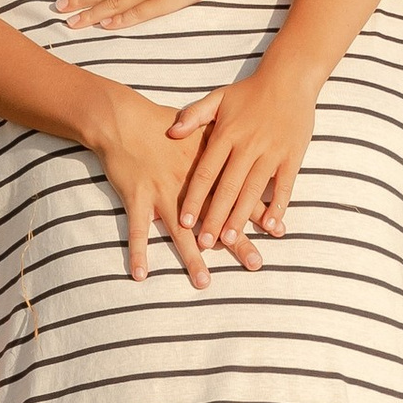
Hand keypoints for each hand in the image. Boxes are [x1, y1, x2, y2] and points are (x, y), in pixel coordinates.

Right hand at [79, 78, 260, 287]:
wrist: (123, 119)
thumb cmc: (160, 123)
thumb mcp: (196, 126)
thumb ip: (220, 140)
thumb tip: (246, 148)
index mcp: (205, 167)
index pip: (239, 192)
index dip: (259, 213)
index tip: (279, 230)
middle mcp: (187, 184)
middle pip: (216, 218)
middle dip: (237, 243)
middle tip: (256, 264)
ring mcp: (161, 192)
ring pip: (179, 232)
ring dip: (191, 259)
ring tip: (204, 282)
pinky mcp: (136, 196)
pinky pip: (137, 230)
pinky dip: (138, 252)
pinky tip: (140, 275)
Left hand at [169, 62, 323, 243]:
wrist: (289, 78)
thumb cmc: (250, 92)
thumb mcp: (218, 98)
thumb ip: (194, 115)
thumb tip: (171, 132)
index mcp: (226, 134)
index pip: (206, 172)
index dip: (194, 198)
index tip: (184, 221)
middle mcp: (248, 146)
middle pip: (228, 188)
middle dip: (215, 217)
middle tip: (204, 243)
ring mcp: (271, 152)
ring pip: (253, 190)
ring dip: (242, 218)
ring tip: (230, 240)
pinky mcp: (292, 156)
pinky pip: (284, 186)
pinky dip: (278, 206)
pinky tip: (270, 226)